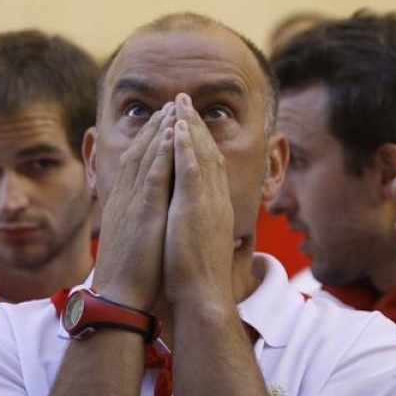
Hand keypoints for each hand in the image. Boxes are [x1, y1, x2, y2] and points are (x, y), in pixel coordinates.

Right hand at [92, 103, 176, 310]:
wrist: (119, 297)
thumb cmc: (128, 274)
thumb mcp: (129, 239)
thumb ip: (134, 221)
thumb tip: (141, 214)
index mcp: (123, 204)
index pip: (135, 163)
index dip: (148, 140)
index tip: (162, 121)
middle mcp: (125, 198)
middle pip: (139, 152)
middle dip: (155, 126)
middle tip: (171, 104)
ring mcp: (132, 203)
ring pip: (145, 157)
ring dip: (160, 130)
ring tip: (174, 108)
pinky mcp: (142, 212)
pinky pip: (153, 175)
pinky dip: (161, 153)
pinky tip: (171, 135)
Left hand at [163, 93, 234, 308]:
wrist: (202, 295)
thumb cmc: (198, 276)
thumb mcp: (201, 242)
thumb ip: (202, 225)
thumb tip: (203, 222)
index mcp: (216, 207)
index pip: (210, 166)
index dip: (200, 141)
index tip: (190, 123)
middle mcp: (216, 199)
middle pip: (208, 152)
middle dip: (196, 124)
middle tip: (184, 100)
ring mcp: (207, 202)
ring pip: (201, 154)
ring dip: (190, 125)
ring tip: (179, 102)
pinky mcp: (195, 208)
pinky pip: (191, 169)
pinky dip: (186, 146)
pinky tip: (179, 127)